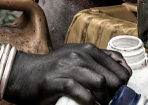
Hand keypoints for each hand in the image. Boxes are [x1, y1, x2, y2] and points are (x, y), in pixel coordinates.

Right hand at [3, 45, 128, 104]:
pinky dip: (89, 103)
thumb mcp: (77, 60)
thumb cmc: (53, 71)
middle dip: (115, 95)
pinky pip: (81, 93)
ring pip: (100, 83)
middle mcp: (80, 54)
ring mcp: (68, 66)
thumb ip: (96, 63)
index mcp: (88, 49)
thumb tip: (122, 75)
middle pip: (113, 77)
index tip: (118, 93)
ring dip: (103, 101)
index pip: (120, 65)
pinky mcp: (57, 80)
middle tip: (109, 103)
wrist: (24, 74)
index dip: (123, 83)